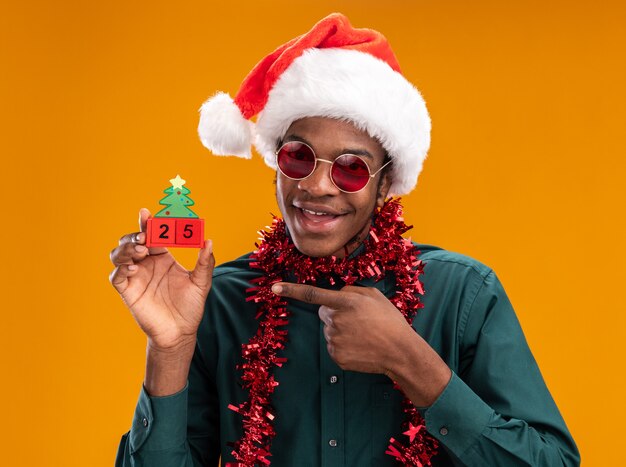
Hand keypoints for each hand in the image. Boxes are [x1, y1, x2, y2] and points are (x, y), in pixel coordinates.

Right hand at [109, 208, 214, 351]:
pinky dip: (121, 268)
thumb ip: (205, 263)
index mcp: (163, 257)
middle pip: (132, 241)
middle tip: (145, 236)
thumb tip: (209, 241)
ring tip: (141, 250)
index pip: (152, 234)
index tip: (146, 213)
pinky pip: (116, 276)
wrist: (180, 332)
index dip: (147, 223)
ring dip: (126, 248)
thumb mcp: (201, 283)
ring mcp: (135, 276)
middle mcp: (147, 263)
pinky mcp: (127, 290)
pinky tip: (134, 267)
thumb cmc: (190, 307)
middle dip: (135, 234)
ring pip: (119, 254)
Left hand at [271, 283, 414, 374]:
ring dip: (341, 329)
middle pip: (324, 313)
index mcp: (345, 303)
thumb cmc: (390, 321)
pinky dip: (344, 345)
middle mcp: (336, 321)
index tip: (274, 288)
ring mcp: (334, 340)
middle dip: (335, 313)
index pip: (313, 294)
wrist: (400, 352)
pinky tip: (360, 346)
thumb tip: (336, 294)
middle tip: (358, 319)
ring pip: (329, 330)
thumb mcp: (374, 296)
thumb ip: (350, 291)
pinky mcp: (336, 357)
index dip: (292, 290)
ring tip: (363, 334)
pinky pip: (334, 346)